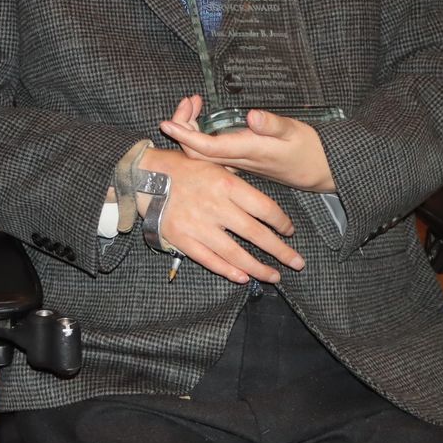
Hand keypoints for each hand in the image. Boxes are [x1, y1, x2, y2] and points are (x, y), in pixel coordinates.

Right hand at [138, 145, 304, 284]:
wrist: (145, 176)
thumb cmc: (184, 169)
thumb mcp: (215, 164)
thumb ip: (238, 184)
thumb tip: (264, 206)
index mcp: (226, 184)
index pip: (264, 208)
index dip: (282, 223)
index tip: (290, 231)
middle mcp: (215, 206)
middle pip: (256, 234)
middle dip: (280, 251)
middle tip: (297, 263)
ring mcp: (198, 225)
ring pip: (235, 253)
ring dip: (258, 268)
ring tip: (274, 276)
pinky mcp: (183, 239)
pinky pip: (210, 260)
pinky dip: (228, 271)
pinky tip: (243, 278)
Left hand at [160, 96, 334, 192]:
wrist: (320, 172)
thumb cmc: (308, 150)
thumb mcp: (295, 132)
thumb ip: (273, 125)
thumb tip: (252, 116)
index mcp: (248, 152)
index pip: (207, 147)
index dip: (184, 136)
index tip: (167, 122)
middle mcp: (237, 161)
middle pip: (196, 151)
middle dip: (184, 127)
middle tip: (188, 100)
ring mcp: (236, 163)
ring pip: (202, 152)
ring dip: (191, 129)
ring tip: (193, 103)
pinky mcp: (239, 161)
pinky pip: (211, 152)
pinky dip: (200, 134)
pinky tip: (203, 118)